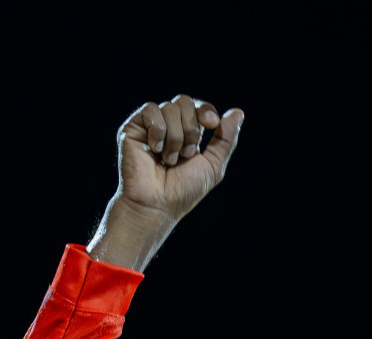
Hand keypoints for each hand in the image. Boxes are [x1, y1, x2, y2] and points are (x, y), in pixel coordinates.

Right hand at [116, 94, 243, 224]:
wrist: (158, 204)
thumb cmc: (183, 191)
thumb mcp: (213, 166)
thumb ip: (226, 139)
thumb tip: (238, 112)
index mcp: (187, 132)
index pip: (198, 107)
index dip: (206, 110)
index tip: (212, 123)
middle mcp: (168, 126)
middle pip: (184, 101)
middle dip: (191, 129)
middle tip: (186, 155)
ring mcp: (150, 126)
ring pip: (169, 107)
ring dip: (175, 137)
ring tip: (169, 160)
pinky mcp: (133, 127)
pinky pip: (151, 110)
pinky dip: (158, 132)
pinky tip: (155, 150)